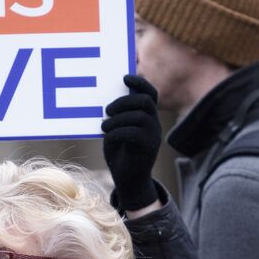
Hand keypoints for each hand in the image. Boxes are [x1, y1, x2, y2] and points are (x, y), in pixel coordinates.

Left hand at [102, 74, 162, 211]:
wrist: (128, 180)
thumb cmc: (120, 152)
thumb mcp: (116, 129)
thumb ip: (117, 115)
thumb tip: (107, 101)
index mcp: (148, 116)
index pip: (151, 93)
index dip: (140, 82)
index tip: (124, 78)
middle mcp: (154, 124)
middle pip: (145, 102)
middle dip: (124, 102)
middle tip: (107, 110)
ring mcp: (153, 136)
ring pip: (139, 116)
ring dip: (118, 118)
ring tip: (104, 126)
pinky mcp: (148, 149)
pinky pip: (134, 133)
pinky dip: (117, 132)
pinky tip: (107, 137)